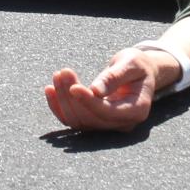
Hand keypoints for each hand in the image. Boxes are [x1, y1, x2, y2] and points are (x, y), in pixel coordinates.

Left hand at [42, 47, 166, 131]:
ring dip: (63, 100)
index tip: (73, 87)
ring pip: (79, 121)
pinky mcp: (96, 122)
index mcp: (137, 110)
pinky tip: (49, 90)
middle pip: (91, 118)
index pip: (108, 112)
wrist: (139, 73)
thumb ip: (114, 77)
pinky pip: (73, 120)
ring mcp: (109, 126)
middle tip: (63, 72)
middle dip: (72, 97)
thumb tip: (95, 90)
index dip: (88, 101)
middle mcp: (123, 123)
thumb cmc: (137, 65)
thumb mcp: (130, 63)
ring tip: (58, 76)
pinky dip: (59, 107)